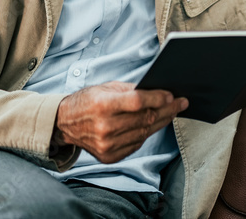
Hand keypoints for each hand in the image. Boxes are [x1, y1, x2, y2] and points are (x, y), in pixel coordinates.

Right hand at [52, 81, 188, 163]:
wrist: (65, 124)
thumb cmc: (87, 101)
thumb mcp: (106, 88)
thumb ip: (131, 90)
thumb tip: (157, 92)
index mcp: (103, 106)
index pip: (138, 102)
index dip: (157, 98)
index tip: (171, 95)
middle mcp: (105, 128)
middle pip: (145, 118)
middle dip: (167, 109)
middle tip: (181, 103)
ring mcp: (107, 145)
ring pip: (144, 132)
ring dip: (161, 122)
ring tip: (171, 112)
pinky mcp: (109, 156)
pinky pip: (137, 144)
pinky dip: (146, 133)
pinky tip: (154, 124)